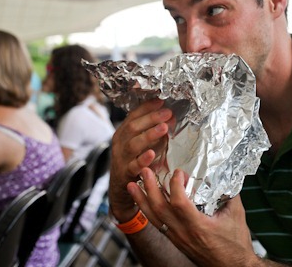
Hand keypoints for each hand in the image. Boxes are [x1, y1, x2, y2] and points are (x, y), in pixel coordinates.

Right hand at [108, 99, 172, 220]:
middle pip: (133, 127)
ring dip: (149, 135)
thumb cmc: (134, 163)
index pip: (133, 115)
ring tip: (164, 128)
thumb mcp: (141, 145)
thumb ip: (154, 132)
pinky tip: (152, 154)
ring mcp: (121, 159)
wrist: (121, 190)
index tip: (161, 100)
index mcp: (123, 133)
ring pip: (133, 145)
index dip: (147, 107)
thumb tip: (171, 117)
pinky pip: (133, 166)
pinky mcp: (125, 174)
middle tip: (168, 113)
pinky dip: (143, 160)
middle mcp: (120, 144)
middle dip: (151, 118)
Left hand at [129, 167, 259, 266]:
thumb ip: (228, 193)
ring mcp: (177, 238)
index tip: (178, 172)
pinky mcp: (176, 240)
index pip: (179, 203)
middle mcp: (183, 233)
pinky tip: (142, 202)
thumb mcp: (236, 214)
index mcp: (199, 226)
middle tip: (144, 170)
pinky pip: (157, 225)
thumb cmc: (236, 244)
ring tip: (132, 185)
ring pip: (154, 218)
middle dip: (150, 188)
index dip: (176, 184)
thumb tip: (223, 172)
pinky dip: (148, 211)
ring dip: (141, 200)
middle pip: (159, 209)